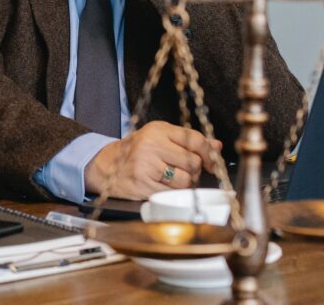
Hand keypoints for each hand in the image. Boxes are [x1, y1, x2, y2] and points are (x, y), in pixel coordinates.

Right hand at [83, 121, 221, 199]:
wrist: (106, 165)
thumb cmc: (137, 150)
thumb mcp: (160, 137)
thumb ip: (188, 141)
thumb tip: (216, 146)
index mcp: (158, 130)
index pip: (194, 139)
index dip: (209, 153)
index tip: (212, 162)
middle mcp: (152, 145)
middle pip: (193, 162)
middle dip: (195, 170)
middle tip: (185, 169)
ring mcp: (147, 166)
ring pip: (186, 180)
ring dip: (185, 183)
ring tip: (173, 178)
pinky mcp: (144, 184)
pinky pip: (173, 193)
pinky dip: (173, 192)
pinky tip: (163, 185)